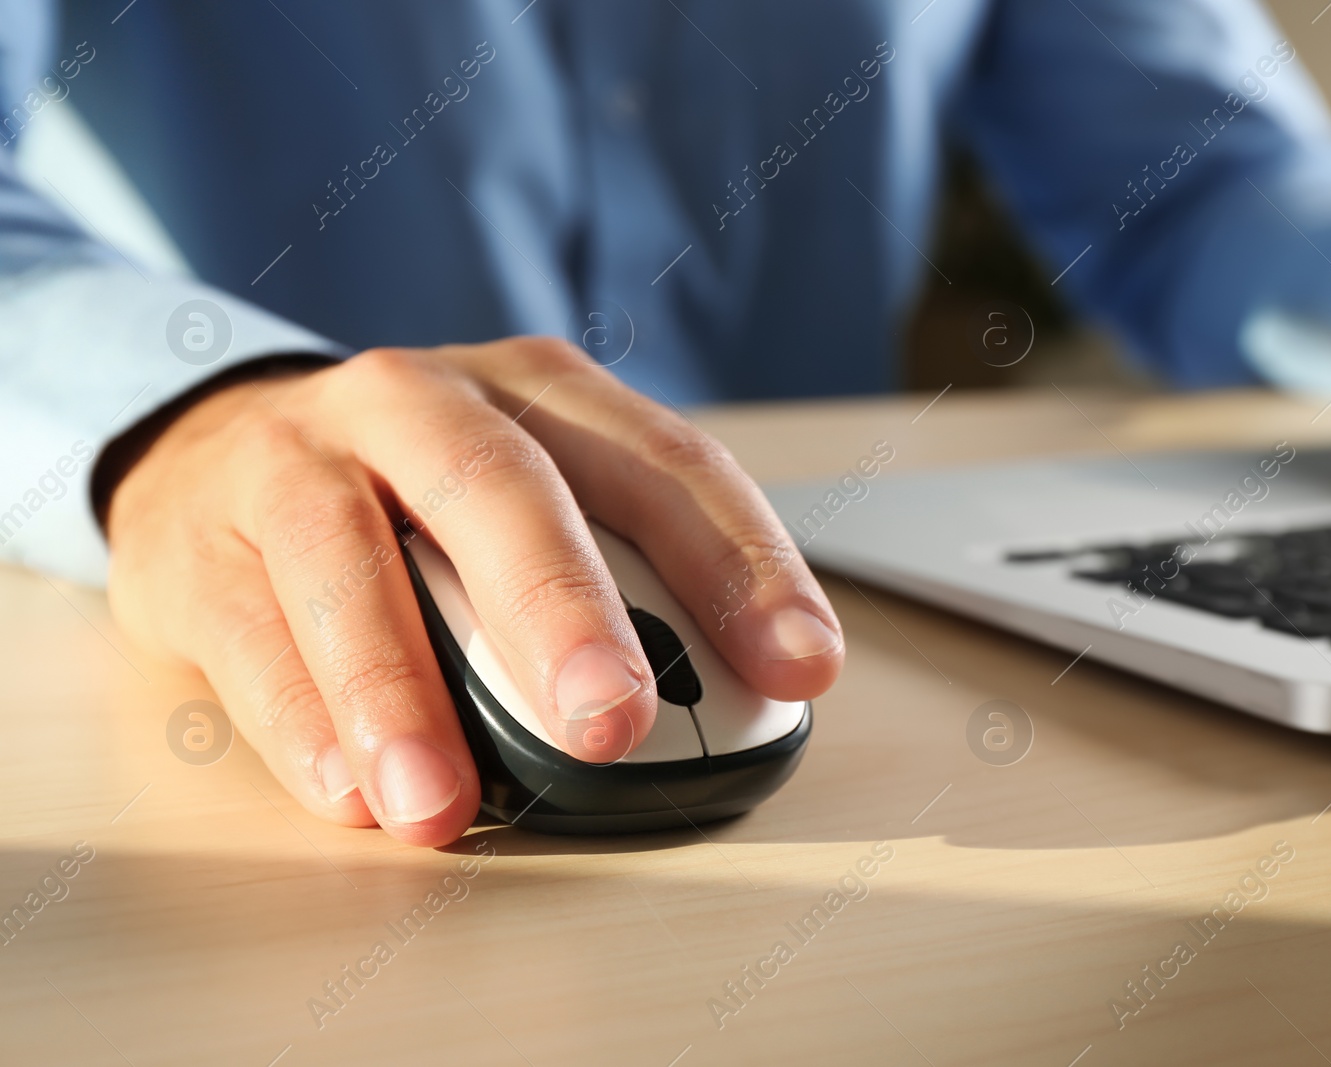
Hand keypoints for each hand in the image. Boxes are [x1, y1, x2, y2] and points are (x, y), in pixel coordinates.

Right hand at [104, 340, 844, 846]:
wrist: (215, 452)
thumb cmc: (417, 500)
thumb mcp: (535, 506)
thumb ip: (623, 582)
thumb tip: (734, 704)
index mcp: (540, 394)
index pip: (664, 467)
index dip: (742, 565)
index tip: (800, 666)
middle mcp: (422, 402)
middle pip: (502, 489)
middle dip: (562, 609)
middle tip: (614, 722)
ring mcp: (299, 457)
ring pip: (348, 559)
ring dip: (399, 692)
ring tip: (443, 802)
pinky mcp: (200, 538)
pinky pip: (248, 628)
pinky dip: (298, 717)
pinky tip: (346, 790)